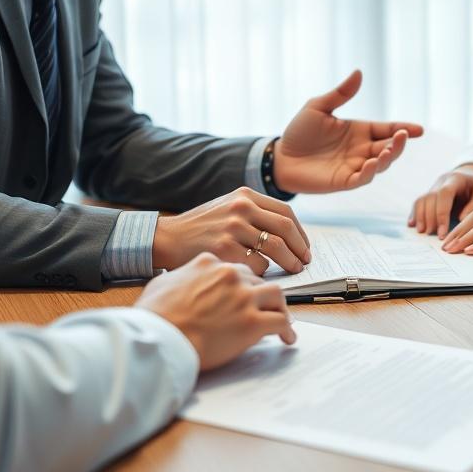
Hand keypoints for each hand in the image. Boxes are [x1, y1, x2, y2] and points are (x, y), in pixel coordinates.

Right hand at [136, 253, 295, 370]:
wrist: (157, 337)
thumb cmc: (154, 315)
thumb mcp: (165, 283)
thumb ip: (184, 276)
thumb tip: (186, 282)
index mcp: (209, 262)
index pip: (236, 267)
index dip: (242, 282)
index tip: (245, 291)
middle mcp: (230, 275)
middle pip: (257, 279)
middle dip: (261, 293)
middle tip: (265, 306)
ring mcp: (243, 297)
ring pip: (276, 294)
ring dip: (280, 306)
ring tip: (281, 317)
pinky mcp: (251, 322)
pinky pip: (280, 321)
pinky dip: (286, 329)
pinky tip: (286, 336)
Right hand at [152, 187, 310, 275]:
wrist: (168, 238)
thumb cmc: (201, 228)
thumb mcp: (227, 207)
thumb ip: (255, 213)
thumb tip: (290, 233)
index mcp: (245, 195)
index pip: (286, 212)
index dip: (300, 232)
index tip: (305, 247)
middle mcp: (240, 207)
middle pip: (286, 228)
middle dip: (300, 248)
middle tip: (304, 262)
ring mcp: (232, 227)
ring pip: (276, 248)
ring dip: (290, 262)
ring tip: (293, 271)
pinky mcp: (225, 249)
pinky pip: (258, 264)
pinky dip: (264, 272)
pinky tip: (262, 276)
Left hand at [273, 70, 422, 192]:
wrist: (280, 157)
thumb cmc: (299, 132)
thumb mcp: (318, 107)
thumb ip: (340, 93)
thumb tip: (358, 72)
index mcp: (359, 131)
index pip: (386, 129)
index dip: (403, 129)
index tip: (418, 130)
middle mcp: (361, 149)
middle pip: (389, 147)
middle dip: (399, 143)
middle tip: (403, 135)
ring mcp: (354, 166)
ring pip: (381, 164)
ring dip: (388, 158)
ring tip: (388, 150)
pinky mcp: (344, 181)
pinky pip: (363, 178)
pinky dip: (370, 172)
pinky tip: (372, 163)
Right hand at [409, 164, 472, 238]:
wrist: (471, 175)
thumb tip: (461, 220)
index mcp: (456, 179)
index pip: (444, 194)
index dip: (441, 213)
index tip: (442, 232)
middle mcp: (442, 181)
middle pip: (430, 198)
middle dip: (430, 218)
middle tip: (431, 234)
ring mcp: (433, 186)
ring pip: (421, 200)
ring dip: (420, 216)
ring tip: (422, 232)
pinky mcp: (429, 193)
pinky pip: (418, 202)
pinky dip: (415, 213)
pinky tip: (412, 224)